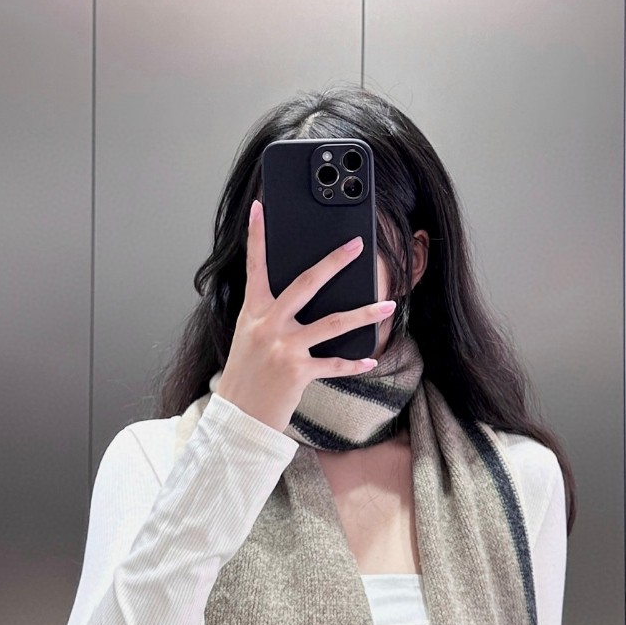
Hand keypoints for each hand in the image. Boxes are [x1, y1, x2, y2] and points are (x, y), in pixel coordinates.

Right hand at [215, 198, 395, 434]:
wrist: (238, 416)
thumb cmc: (246, 374)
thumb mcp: (250, 337)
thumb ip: (270, 315)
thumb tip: (299, 297)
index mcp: (254, 312)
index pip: (255, 266)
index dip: (257, 236)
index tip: (261, 208)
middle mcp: (269, 325)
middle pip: (306, 284)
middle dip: (334, 262)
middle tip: (355, 245)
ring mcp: (284, 348)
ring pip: (332, 324)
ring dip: (364, 314)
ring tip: (388, 305)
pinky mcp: (298, 372)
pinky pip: (334, 364)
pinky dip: (354, 364)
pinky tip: (370, 361)